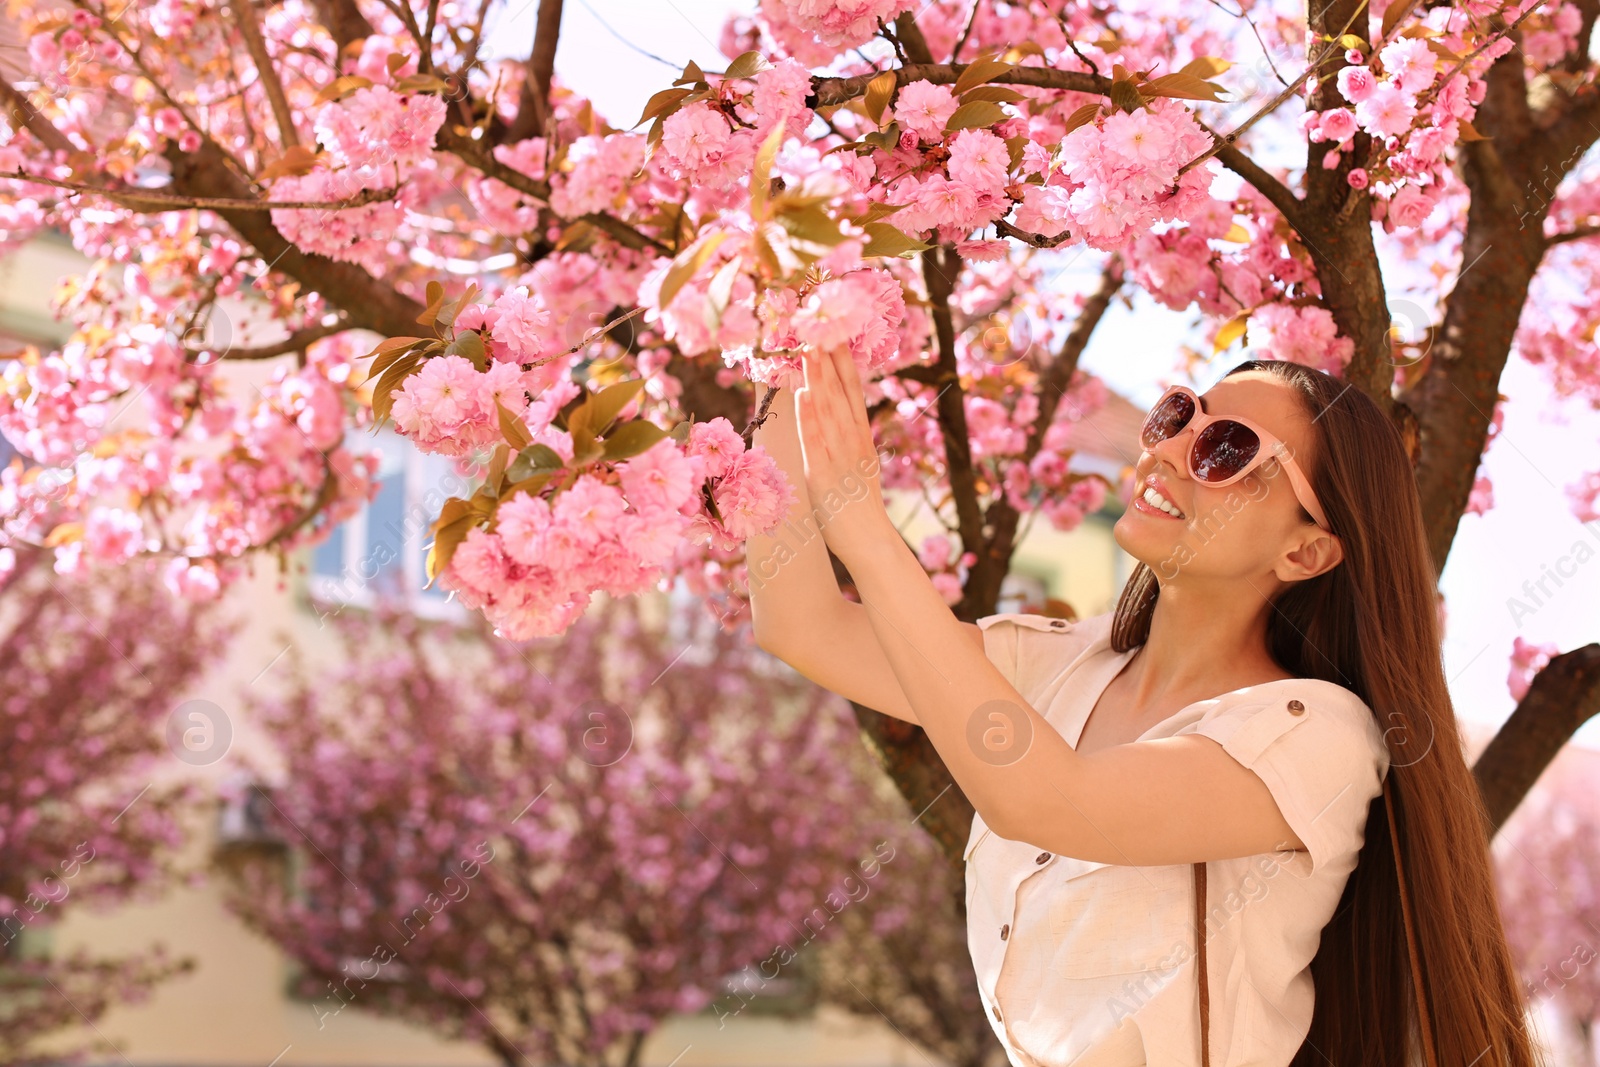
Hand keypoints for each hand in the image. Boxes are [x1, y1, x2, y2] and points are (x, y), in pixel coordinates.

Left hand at [794, 344, 893, 565]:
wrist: (872, 542)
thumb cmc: (859, 508)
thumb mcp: (858, 466)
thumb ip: (850, 441)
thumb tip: (839, 420)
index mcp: (861, 437)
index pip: (852, 391)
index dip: (843, 361)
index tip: (835, 333)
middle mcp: (854, 441)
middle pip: (842, 392)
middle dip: (831, 358)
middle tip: (821, 324)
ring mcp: (841, 456)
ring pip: (829, 409)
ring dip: (819, 377)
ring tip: (809, 347)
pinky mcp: (825, 474)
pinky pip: (817, 440)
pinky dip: (811, 416)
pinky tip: (804, 393)